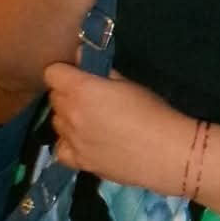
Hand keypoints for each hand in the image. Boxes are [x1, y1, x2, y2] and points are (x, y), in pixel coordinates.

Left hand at [45, 65, 193, 192]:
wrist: (167, 152)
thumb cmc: (152, 111)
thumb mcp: (127, 82)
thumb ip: (99, 69)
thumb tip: (80, 57)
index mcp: (80, 90)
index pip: (52, 73)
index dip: (65, 72)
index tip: (79, 75)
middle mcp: (70, 115)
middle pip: (54, 98)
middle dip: (67, 94)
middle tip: (90, 99)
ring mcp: (72, 141)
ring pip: (57, 123)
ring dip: (68, 119)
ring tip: (90, 123)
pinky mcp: (80, 163)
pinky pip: (61, 150)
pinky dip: (68, 145)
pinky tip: (83, 144)